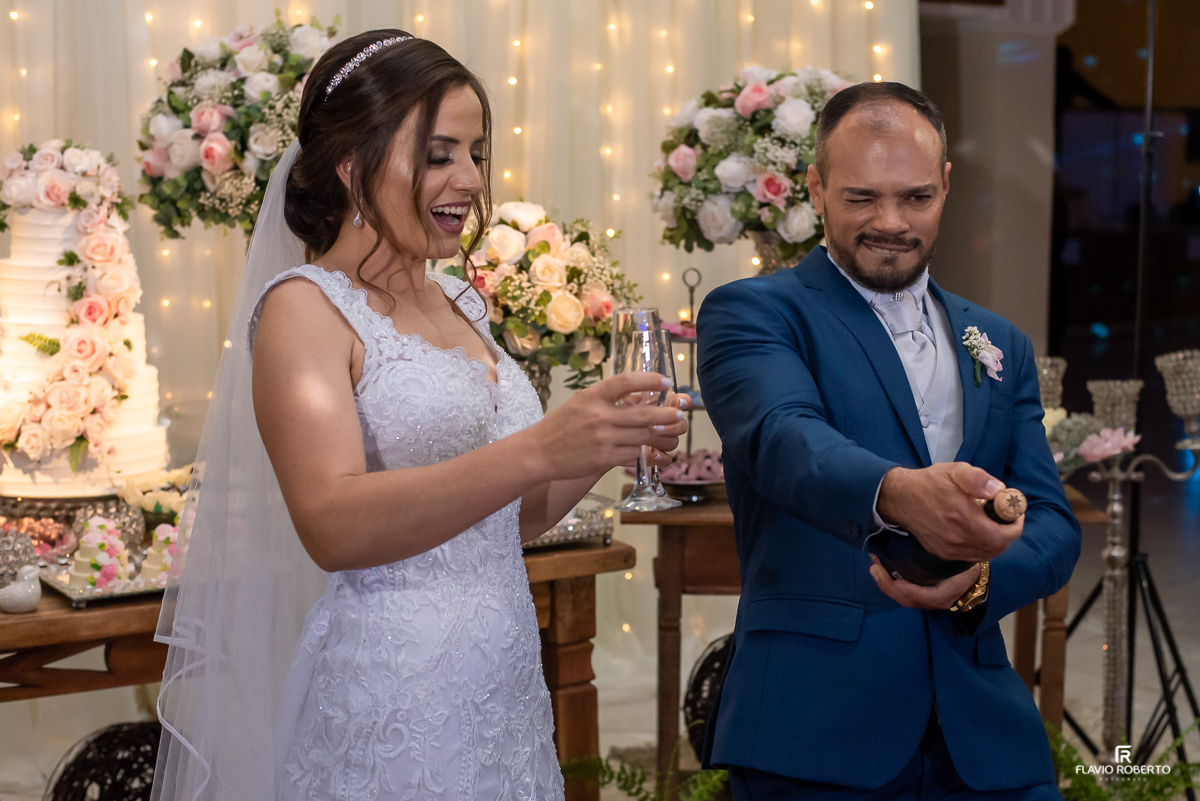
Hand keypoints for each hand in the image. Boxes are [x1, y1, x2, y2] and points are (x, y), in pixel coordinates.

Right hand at [527, 372, 687, 480]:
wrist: (538, 453)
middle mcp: (599, 416)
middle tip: (680, 414)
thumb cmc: (561, 425)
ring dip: (663, 435)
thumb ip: (607, 397)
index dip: (650, 380)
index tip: (666, 382)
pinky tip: (655, 451)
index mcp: (592, 396)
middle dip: (667, 414)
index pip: (626, 381)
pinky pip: (634, 454)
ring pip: (644, 436)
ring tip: (673, 433)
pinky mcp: (604, 460)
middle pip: (644, 413)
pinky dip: (647, 452)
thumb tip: (640, 393)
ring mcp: (603, 439)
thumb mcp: (581, 402)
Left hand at [870, 556, 980, 609]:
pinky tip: (880, 567)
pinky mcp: (918, 595)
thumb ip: (952, 555)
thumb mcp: (964, 561)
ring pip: (903, 598)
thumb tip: (937, 535)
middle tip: (875, 567)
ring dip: (885, 582)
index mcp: (949, 593)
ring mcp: (925, 600)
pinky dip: (888, 581)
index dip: (913, 591)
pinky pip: (902, 593)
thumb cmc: (967, 567)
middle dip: (889, 585)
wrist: (974, 579)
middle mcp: (935, 601)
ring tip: (874, 565)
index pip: (931, 597)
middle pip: (909, 600)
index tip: (898, 581)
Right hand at [877, 463, 1022, 561]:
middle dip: (1007, 534)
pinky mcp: (943, 553)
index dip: (1015, 526)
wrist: (900, 498)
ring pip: (986, 554)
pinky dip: (981, 546)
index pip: (1002, 536)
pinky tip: (977, 531)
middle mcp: (957, 539)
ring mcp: (949, 549)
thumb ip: (978, 479)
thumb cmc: (929, 482)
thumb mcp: (955, 471)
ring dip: (996, 541)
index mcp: (963, 518)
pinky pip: (972, 556)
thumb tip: (999, 489)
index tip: (1014, 512)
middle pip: (997, 548)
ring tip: (992, 523)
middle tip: (1006, 517)